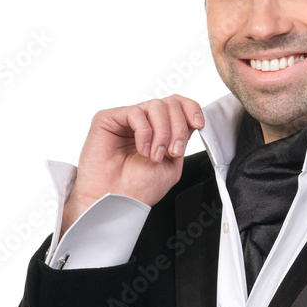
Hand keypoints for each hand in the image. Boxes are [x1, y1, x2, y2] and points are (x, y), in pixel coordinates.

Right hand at [61, 95, 204, 233]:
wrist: (118, 202)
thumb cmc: (139, 189)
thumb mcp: (173, 165)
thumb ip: (182, 140)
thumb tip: (190, 122)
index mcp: (160, 132)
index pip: (179, 106)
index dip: (191, 109)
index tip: (198, 124)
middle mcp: (144, 123)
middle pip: (170, 104)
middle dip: (177, 129)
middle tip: (172, 152)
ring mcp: (126, 119)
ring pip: (156, 106)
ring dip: (162, 133)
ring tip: (155, 155)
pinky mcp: (108, 119)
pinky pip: (135, 112)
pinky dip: (144, 132)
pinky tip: (141, 149)